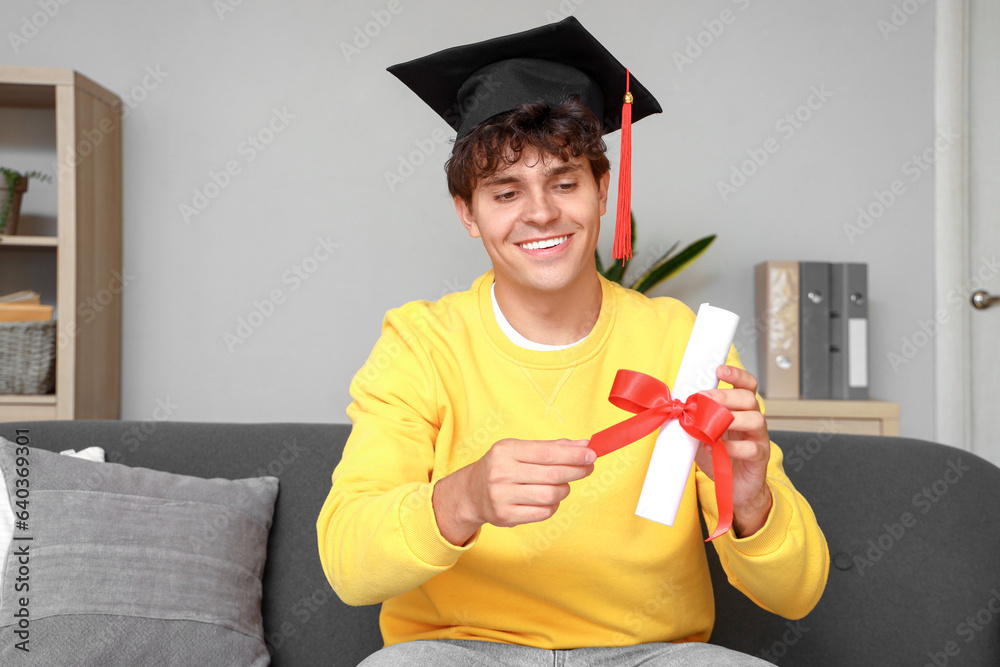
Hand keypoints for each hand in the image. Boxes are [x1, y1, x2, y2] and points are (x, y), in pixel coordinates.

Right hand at [433, 438, 594, 545]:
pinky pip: (543, 512)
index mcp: (505, 451)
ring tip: (563, 485)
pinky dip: (553, 506)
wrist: (471, 493)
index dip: (573, 454)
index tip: (592, 454)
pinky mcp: (505, 516)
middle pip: (552, 475)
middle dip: (576, 471)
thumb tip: (584, 444)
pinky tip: (550, 499)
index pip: (547, 453)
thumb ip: (551, 447)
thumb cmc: (502, 467)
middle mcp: (501, 473)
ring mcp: (501, 496)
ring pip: (550, 495)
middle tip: (589, 467)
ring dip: (564, 490)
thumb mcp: (519, 450)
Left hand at [695, 364, 772, 536]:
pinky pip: (751, 448)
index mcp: (741, 409)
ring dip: (729, 419)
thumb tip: (674, 409)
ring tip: (710, 426)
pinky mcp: (760, 458)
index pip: (746, 385)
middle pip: (749, 398)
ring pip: (755, 419)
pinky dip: (732, 446)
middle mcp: (753, 420)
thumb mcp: (702, 434)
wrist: (736, 488)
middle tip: (704, 400)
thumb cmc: (720, 456)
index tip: (719, 369)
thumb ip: (693, 420)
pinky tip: (717, 448)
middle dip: (725, 396)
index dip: (736, 374)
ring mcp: (759, 438)